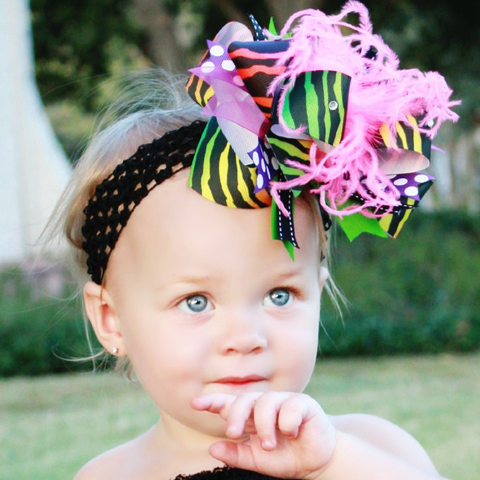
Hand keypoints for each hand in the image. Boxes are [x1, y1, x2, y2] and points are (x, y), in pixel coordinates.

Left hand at [191, 392, 336, 479]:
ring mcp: (284, 401)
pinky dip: (287, 423)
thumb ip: (236, 455)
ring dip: (264, 426)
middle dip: (235, 415)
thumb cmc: (285, 457)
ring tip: (270, 445)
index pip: (229, 404)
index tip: (194, 404)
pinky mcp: (303, 403)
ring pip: (265, 402)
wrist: (318, 462)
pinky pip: (289, 406)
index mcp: (251, 417)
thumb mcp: (257, 461)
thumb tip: (212, 448)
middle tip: (233, 433)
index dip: (212, 402)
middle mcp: (265, 405)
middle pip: (244, 399)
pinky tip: (293, 433)